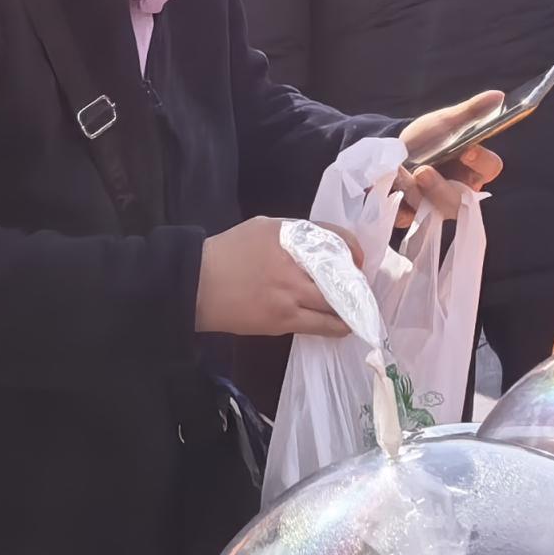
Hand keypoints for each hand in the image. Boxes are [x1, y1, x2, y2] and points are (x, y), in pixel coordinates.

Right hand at [195, 215, 349, 338]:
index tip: (356, 259)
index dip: (352, 248)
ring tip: (356, 310)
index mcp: (287, 234)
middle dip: (355, 281)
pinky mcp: (283, 320)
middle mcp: (293, 263)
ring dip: (350, 307)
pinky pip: (321, 326)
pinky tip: (343, 327)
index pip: (334, 235)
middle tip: (358, 286)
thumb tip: (322, 246)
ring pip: (336, 304)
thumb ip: (293, 233)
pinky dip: (337, 327)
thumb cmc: (227, 253)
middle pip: (340, 273)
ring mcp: (289, 294)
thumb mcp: (261, 227)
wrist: (196, 285)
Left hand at [396, 92, 507, 223]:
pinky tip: (392, 189)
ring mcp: (438, 207)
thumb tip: (499, 95)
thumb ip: (472, 112)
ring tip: (400, 174)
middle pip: (461, 199)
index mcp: (474, 168)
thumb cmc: (425, 137)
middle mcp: (461, 192)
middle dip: (440, 187)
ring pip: (437, 210)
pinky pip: (411, 216)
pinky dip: (400, 202)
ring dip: (416, 192)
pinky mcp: (416, 216)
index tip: (467, 150)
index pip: (491, 167)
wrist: (390, 149)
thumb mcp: (445, 123)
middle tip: (422, 171)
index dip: (481, 160)